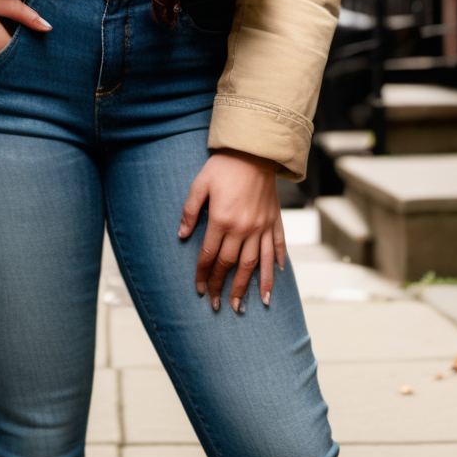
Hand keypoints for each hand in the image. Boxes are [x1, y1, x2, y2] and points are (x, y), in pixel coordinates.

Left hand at [179, 148, 285, 313]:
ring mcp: (261, 226)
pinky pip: (276, 248)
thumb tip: (181, 236)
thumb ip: (189, 211)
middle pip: (231, 265)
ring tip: (245, 306)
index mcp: (222, 220)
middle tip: (219, 306)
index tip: (201, 291)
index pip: (210, 256)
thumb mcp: (199, 184)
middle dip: (223, 287)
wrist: (254, 150)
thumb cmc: (223, 166)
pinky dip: (274, 266)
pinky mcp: (274, 221)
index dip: (204, 275)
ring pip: (255, 264)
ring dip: (249, 287)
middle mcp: (243, 228)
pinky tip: (273, 281)